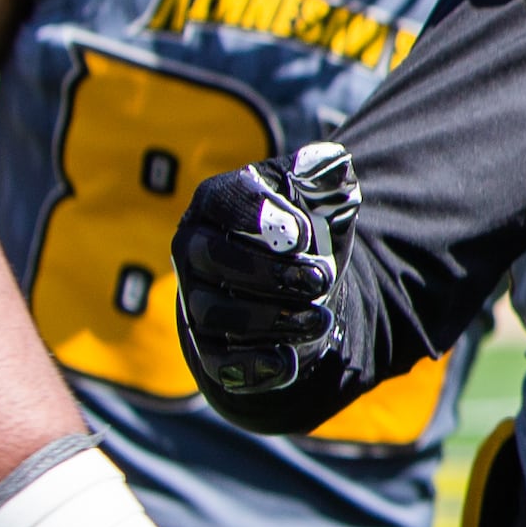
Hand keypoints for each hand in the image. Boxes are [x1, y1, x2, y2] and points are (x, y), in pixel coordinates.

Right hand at [174, 144, 356, 398]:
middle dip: (270, 272)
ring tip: (320, 316)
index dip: (260, 216)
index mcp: (217, 201)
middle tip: (323, 277)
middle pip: (213, 259)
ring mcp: (195, 299)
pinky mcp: (207, 347)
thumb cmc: (304, 231)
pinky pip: (218, 360)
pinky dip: (254, 363)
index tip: (303, 235)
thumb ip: (326, 174)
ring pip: (214, 312)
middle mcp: (195, 248)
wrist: (299, 286)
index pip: (224, 200)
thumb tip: (330, 164)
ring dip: (271, 318)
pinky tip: (290, 359)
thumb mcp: (322, 196)